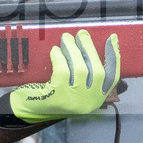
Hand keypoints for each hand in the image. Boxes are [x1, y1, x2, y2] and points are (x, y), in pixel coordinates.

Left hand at [4, 31, 119, 123]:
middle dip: (90, 49)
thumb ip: (85, 73)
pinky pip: (63, 71)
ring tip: (66, 38)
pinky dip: (59, 58)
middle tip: (81, 34)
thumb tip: (88, 46)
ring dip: (73, 50)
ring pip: (80, 69)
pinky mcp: (58, 97)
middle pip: (97, 71)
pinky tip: (54, 51)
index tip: (112, 38)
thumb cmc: (51, 93)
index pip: (112, 76)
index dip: (114, 57)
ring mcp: (75, 101)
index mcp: (97, 99)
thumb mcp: (73, 88)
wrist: (27, 109)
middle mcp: (89, 102)